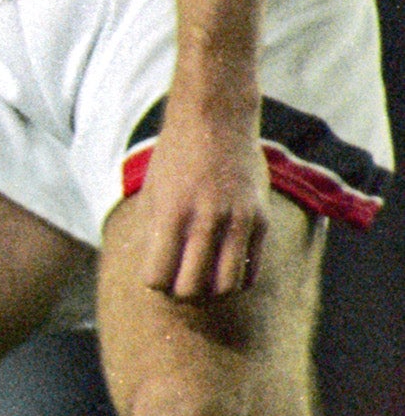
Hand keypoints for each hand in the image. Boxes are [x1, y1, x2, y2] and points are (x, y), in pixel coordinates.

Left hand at [124, 97, 267, 301]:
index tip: (156, 275)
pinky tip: (226, 269)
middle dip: (181, 294)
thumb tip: (157, 274)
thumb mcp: (153, 192)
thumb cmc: (176, 157)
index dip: (154, 284)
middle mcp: (205, 220)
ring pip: (227, 287)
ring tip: (204, 282)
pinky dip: (238, 280)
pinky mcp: (262, 220)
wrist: (216, 121)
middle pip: (192, 289)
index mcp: (170, 214)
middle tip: (179, 284)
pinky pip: (253, 270)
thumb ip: (154, 232)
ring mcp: (238, 221)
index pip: (157, 278)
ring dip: (212, 293)